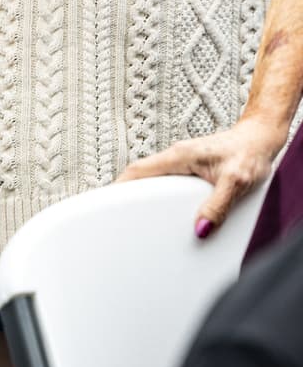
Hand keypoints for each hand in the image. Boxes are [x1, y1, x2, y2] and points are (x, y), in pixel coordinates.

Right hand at [116, 118, 286, 237]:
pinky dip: (159, 196)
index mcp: (179, 157)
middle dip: (126, 197)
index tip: (104, 204)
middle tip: (118, 218)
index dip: (118, 188)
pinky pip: (166, 182)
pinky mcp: (190, 168)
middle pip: (140, 177)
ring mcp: (182, 162)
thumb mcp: (238, 182)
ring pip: (153, 180)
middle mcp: (176, 157)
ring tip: (138, 219)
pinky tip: (164, 211)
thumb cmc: (251, 152)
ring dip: (144, 198)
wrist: (262, 137)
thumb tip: (201, 230)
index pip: (137, 171)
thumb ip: (218, 206)